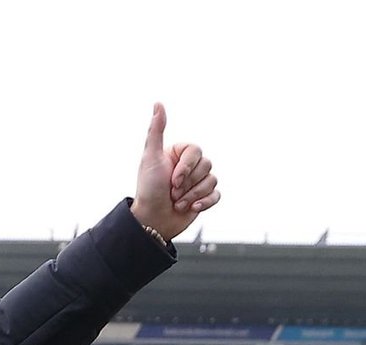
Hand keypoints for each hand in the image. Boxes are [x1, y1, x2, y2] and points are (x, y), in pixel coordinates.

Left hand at [130, 103, 220, 241]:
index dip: (185, 168)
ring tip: (177, 202)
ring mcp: (198, 181)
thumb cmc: (148, 189)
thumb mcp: (150, 157)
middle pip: (207, 165)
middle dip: (187, 183)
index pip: (196, 152)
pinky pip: (217, 195)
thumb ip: (156, 131)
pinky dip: (204, 202)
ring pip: (212, 181)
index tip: (170, 179)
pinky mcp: (205, 197)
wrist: (151, 220)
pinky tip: (191, 208)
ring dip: (192, 194)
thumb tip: (158, 103)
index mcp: (178, 153)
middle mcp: (189, 166)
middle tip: (172, 192)